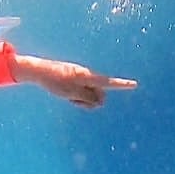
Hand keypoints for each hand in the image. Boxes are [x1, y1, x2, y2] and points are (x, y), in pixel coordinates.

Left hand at [9, 54, 137, 108]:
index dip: (122, 85)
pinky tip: (63, 93)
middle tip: (72, 99)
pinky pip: (81, 93)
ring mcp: (81, 78)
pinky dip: (75, 97)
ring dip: (80, 101)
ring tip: (66, 95)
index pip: (108, 83)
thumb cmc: (55, 82)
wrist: (39, 71)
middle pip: (98, 95)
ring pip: (89, 96)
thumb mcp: (72, 94)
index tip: (135, 84)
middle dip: (89, 101)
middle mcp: (87, 76)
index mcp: (88, 77)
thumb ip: (89, 99)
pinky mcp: (76, 80)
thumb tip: (101, 101)